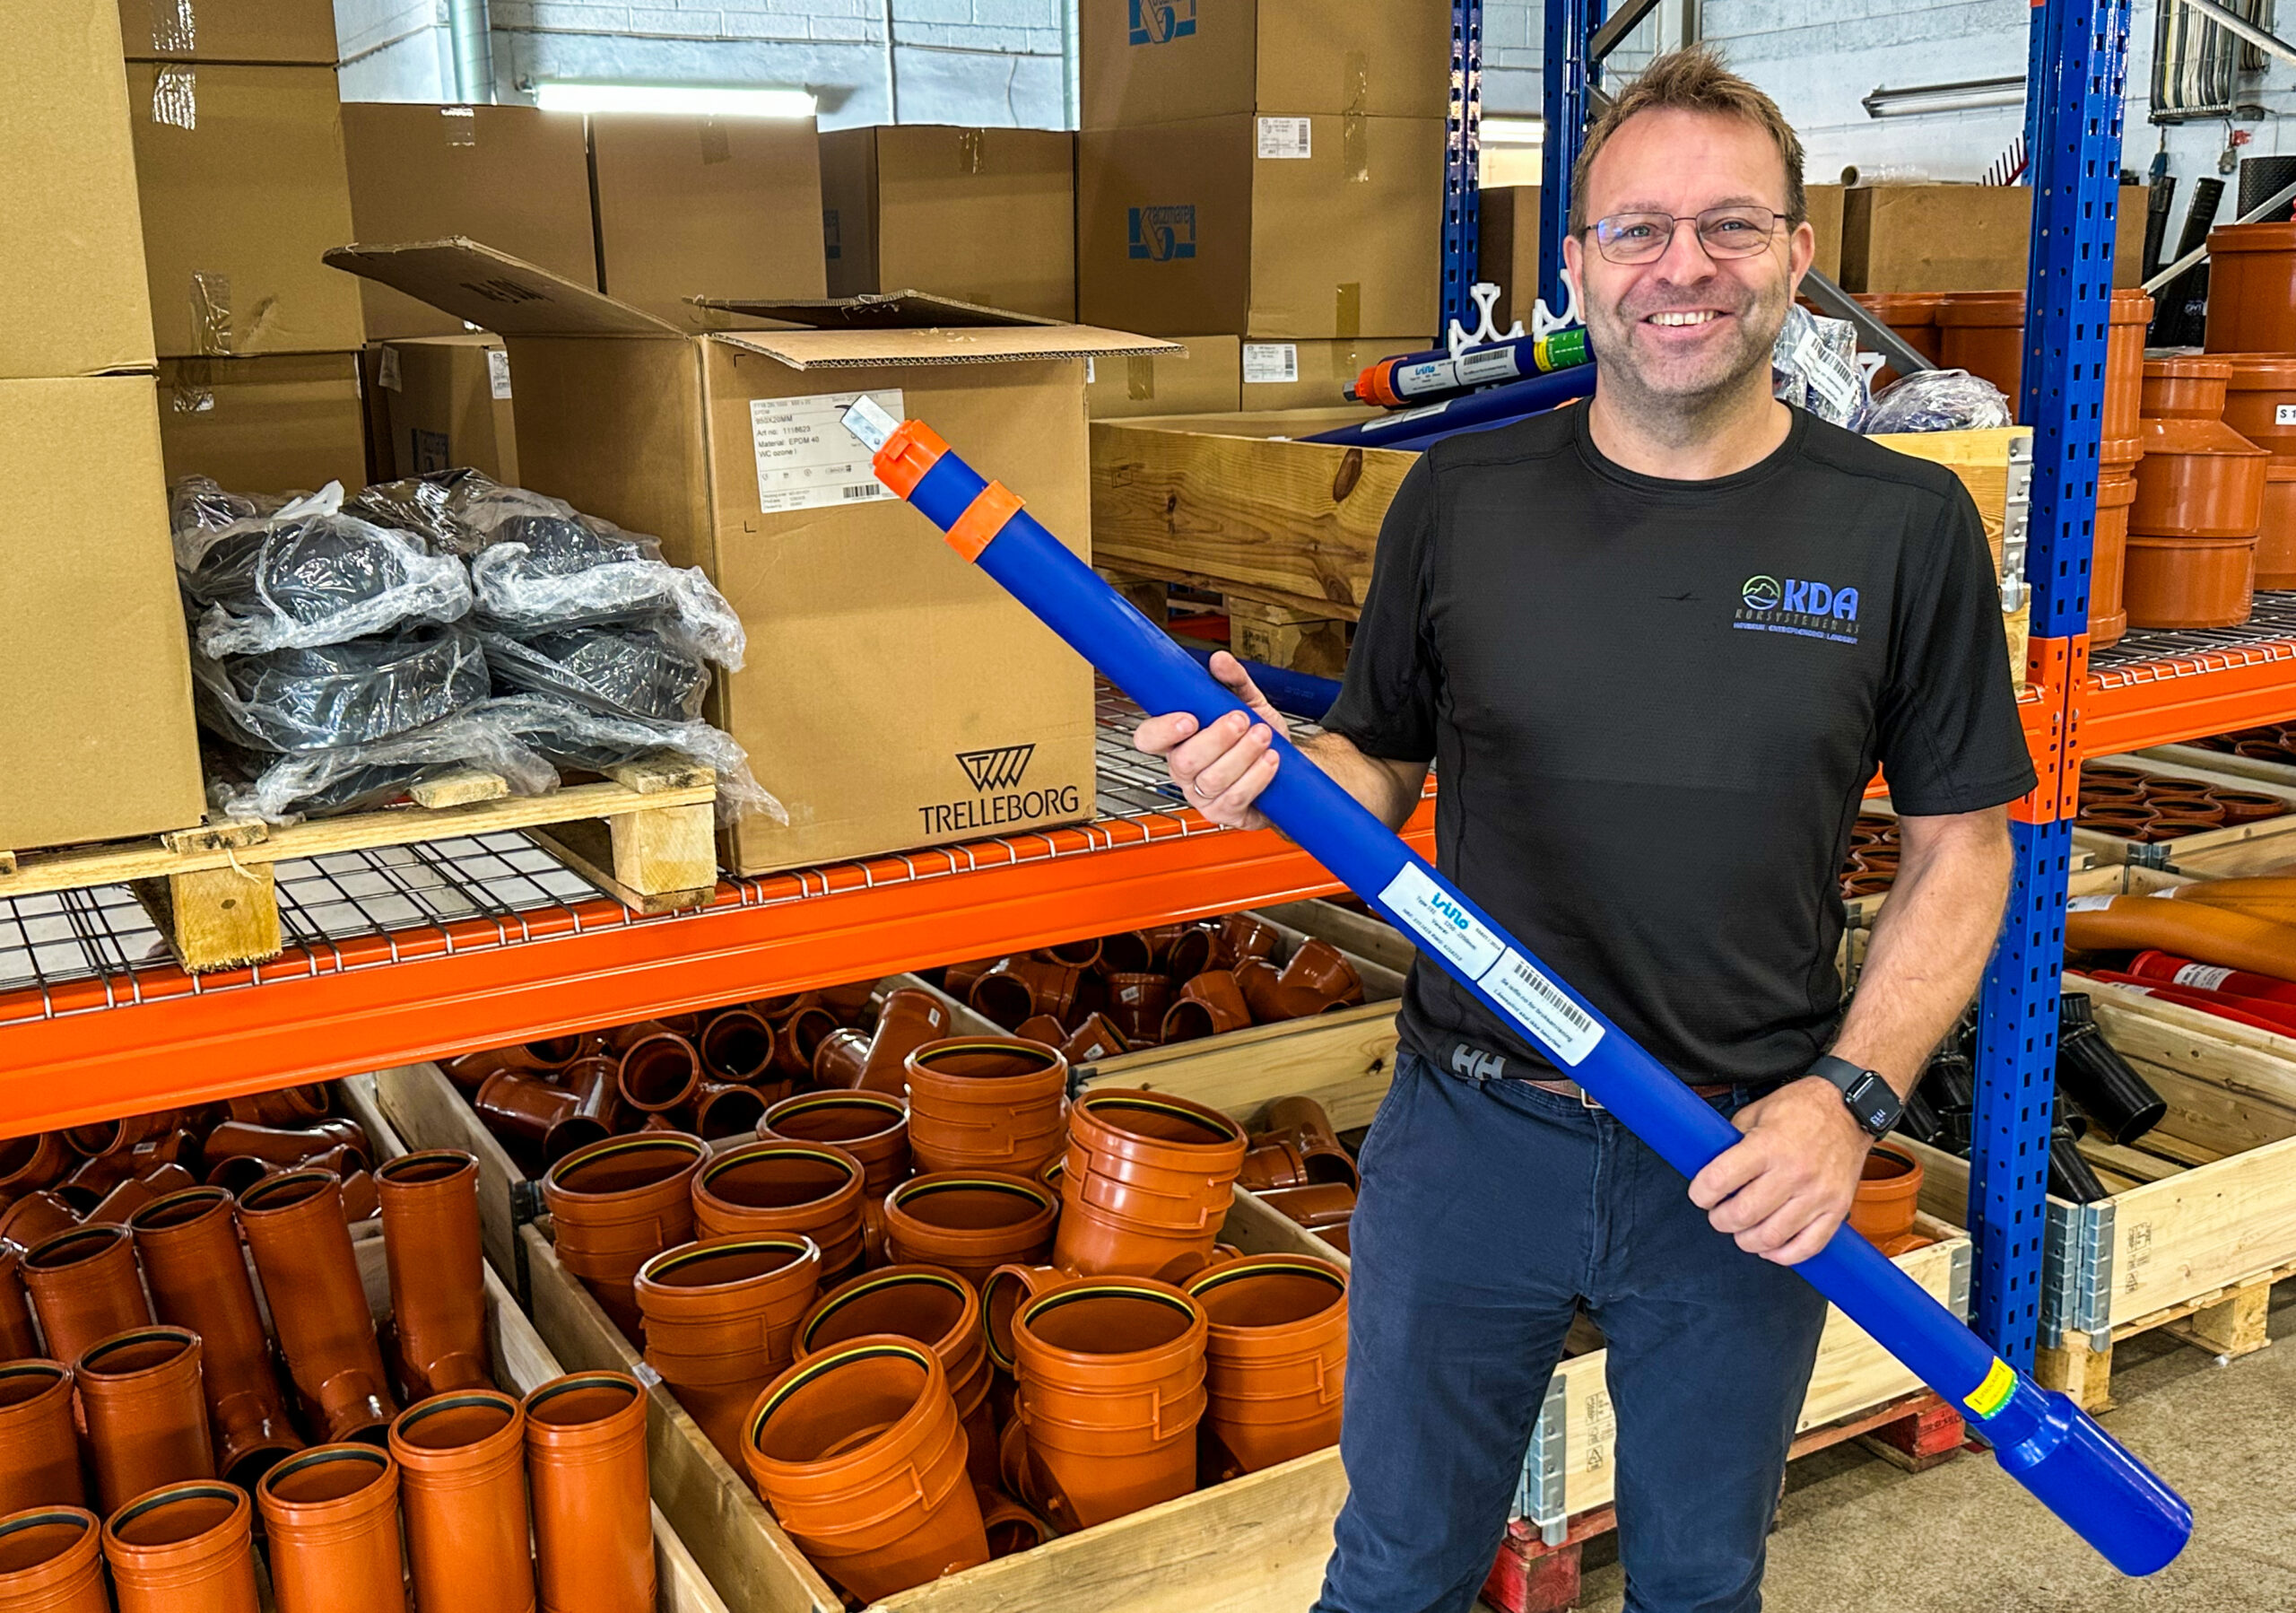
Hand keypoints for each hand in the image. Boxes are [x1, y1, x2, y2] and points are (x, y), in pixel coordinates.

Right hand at [1132, 652, 1289, 829]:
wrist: (1291, 771)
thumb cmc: (1262, 738)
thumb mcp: (1249, 702)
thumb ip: (1234, 681)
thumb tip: (1220, 660)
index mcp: (1179, 741)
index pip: (1148, 739)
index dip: (1162, 730)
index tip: (1189, 718)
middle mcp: (1185, 771)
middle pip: (1184, 761)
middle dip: (1216, 738)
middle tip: (1241, 720)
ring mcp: (1203, 796)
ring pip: (1212, 779)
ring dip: (1241, 755)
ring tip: (1263, 736)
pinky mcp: (1225, 813)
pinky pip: (1235, 798)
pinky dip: (1256, 777)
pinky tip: (1270, 760)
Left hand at [1687, 1077, 1873, 1265]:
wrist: (1849, 1111)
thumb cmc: (1801, 1109)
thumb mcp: (1757, 1112)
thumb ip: (1733, 1141)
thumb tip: (1709, 1166)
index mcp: (1769, 1145)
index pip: (1720, 1179)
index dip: (1701, 1193)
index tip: (1700, 1195)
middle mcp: (1794, 1172)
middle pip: (1743, 1214)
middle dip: (1720, 1220)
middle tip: (1718, 1214)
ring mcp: (1818, 1194)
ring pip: (1772, 1236)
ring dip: (1747, 1240)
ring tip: (1741, 1231)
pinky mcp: (1836, 1209)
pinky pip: (1808, 1247)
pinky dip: (1783, 1255)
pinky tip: (1769, 1247)